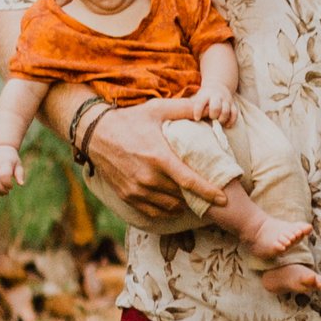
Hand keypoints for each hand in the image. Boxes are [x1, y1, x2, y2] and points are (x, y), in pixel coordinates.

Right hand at [0, 146, 19, 196]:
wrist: (0, 150)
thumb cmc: (12, 159)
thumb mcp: (18, 164)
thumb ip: (20, 174)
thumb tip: (21, 184)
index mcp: (5, 163)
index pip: (4, 175)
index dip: (7, 184)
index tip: (11, 187)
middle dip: (1, 190)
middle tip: (6, 192)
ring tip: (1, 194)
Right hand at [77, 98, 209, 219]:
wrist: (95, 134)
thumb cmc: (131, 119)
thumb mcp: (157, 109)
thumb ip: (185, 109)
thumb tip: (209, 109)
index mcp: (159, 157)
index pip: (190, 181)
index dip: (209, 192)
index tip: (224, 199)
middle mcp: (148, 177)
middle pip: (182, 197)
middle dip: (198, 199)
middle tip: (212, 198)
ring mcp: (136, 189)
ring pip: (169, 207)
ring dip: (184, 205)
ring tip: (195, 199)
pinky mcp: (127, 196)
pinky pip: (152, 211)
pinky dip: (166, 210)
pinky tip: (175, 204)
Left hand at [187, 74, 238, 123]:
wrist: (218, 86)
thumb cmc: (203, 97)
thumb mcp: (196, 97)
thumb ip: (190, 107)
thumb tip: (178, 117)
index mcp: (205, 95)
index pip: (200, 102)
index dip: (198, 111)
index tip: (196, 118)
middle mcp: (216, 97)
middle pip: (215, 107)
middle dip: (213, 115)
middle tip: (211, 118)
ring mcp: (225, 100)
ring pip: (226, 111)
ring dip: (222, 118)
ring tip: (218, 122)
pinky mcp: (233, 104)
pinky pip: (235, 113)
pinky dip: (231, 120)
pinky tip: (227, 125)